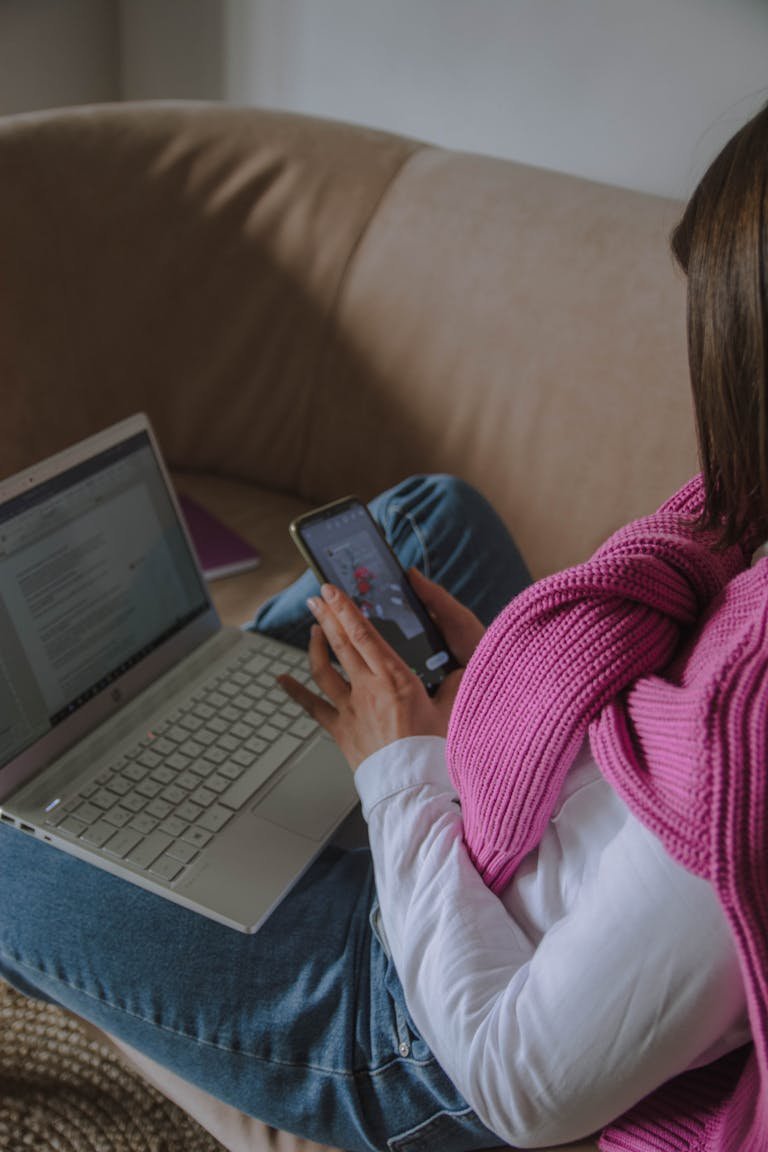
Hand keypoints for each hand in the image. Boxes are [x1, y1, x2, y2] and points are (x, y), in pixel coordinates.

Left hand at [277, 580, 480, 771]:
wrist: (412, 788)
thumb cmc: (433, 752)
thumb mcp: (452, 710)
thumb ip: (452, 684)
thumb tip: (461, 669)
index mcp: (395, 678)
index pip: (364, 634)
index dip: (346, 609)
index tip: (333, 591)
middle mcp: (367, 688)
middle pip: (341, 644)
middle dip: (327, 616)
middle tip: (316, 597)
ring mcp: (350, 709)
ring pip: (323, 669)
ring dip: (315, 645)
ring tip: (313, 628)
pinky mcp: (340, 730)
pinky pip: (313, 707)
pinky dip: (295, 691)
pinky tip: (282, 679)